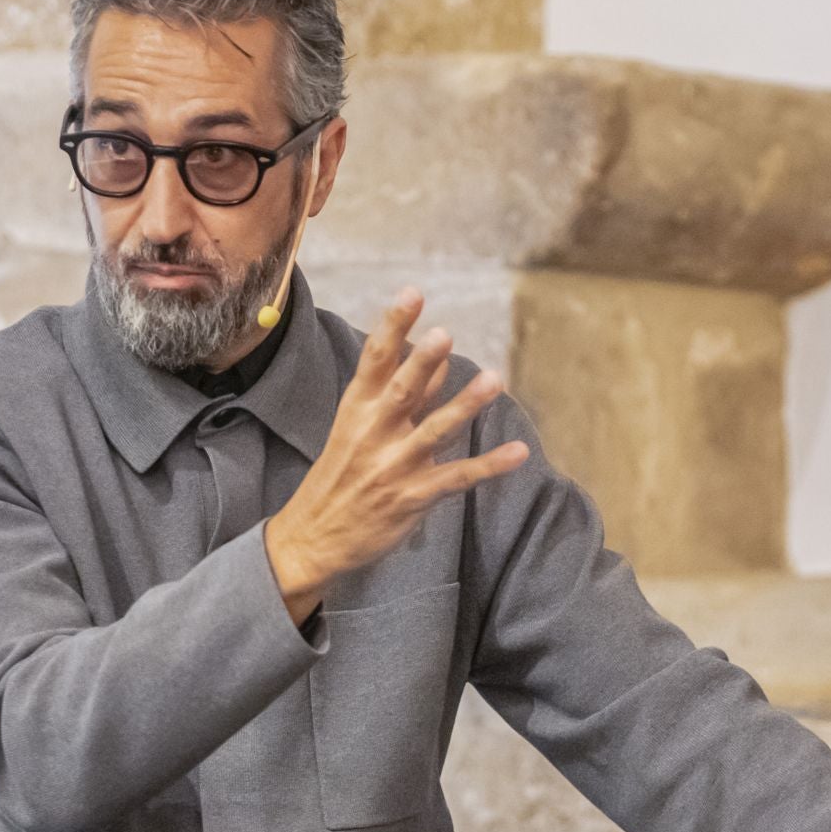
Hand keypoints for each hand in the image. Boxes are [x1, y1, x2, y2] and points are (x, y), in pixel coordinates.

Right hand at [265, 287, 529, 621]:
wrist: (312, 538)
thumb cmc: (340, 477)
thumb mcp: (358, 429)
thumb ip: (402, 395)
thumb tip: (438, 359)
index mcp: (356, 410)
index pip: (375, 360)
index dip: (394, 325)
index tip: (413, 293)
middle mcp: (372, 434)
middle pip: (400, 391)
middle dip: (421, 363)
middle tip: (443, 334)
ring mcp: (392, 467)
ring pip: (434, 431)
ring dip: (464, 405)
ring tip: (494, 379)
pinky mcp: (411, 498)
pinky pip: (456, 478)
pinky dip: (489, 466)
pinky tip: (518, 452)